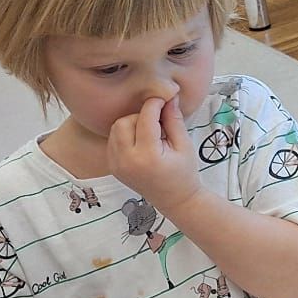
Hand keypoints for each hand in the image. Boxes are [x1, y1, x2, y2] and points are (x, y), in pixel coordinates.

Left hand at [108, 96, 200, 214]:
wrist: (175, 200)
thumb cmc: (184, 173)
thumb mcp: (184, 145)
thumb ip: (174, 120)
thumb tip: (169, 96)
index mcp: (147, 156)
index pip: (145, 119)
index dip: (155, 104)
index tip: (164, 99)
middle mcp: (127, 161)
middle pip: (124, 122)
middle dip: (140, 116)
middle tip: (157, 123)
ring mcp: (117, 165)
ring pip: (116, 129)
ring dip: (132, 124)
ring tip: (150, 134)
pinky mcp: (113, 166)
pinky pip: (113, 140)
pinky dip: (126, 135)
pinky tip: (141, 142)